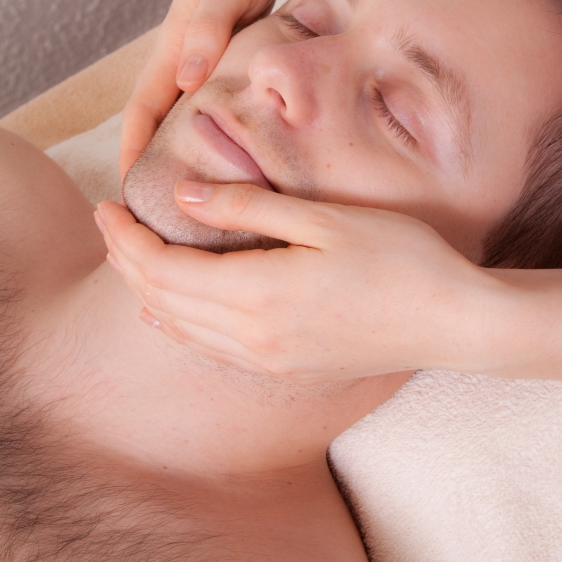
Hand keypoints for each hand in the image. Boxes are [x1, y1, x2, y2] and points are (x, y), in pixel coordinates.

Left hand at [96, 182, 561, 383]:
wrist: (453, 324)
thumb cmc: (400, 259)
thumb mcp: (325, 220)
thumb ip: (249, 208)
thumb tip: (184, 193)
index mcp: (258, 293)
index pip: (163, 268)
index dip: (126, 239)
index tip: (107, 205)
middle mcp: (252, 337)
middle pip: (163, 300)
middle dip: (125, 262)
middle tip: (107, 224)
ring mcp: (269, 359)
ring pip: (181, 328)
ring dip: (145, 292)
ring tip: (127, 258)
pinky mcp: (287, 368)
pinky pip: (211, 349)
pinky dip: (177, 325)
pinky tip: (166, 313)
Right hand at [119, 0, 344, 178]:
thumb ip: (208, 28)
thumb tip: (186, 80)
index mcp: (176, 47)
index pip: (143, 113)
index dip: (133, 156)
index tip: (130, 200)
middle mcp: (184, 57)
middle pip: (157, 122)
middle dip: (152, 165)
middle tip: (158, 215)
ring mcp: (204, 55)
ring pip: (184, 115)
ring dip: (181, 152)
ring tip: (192, 194)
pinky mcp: (226, 52)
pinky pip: (212, 100)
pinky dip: (211, 129)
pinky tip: (231, 151)